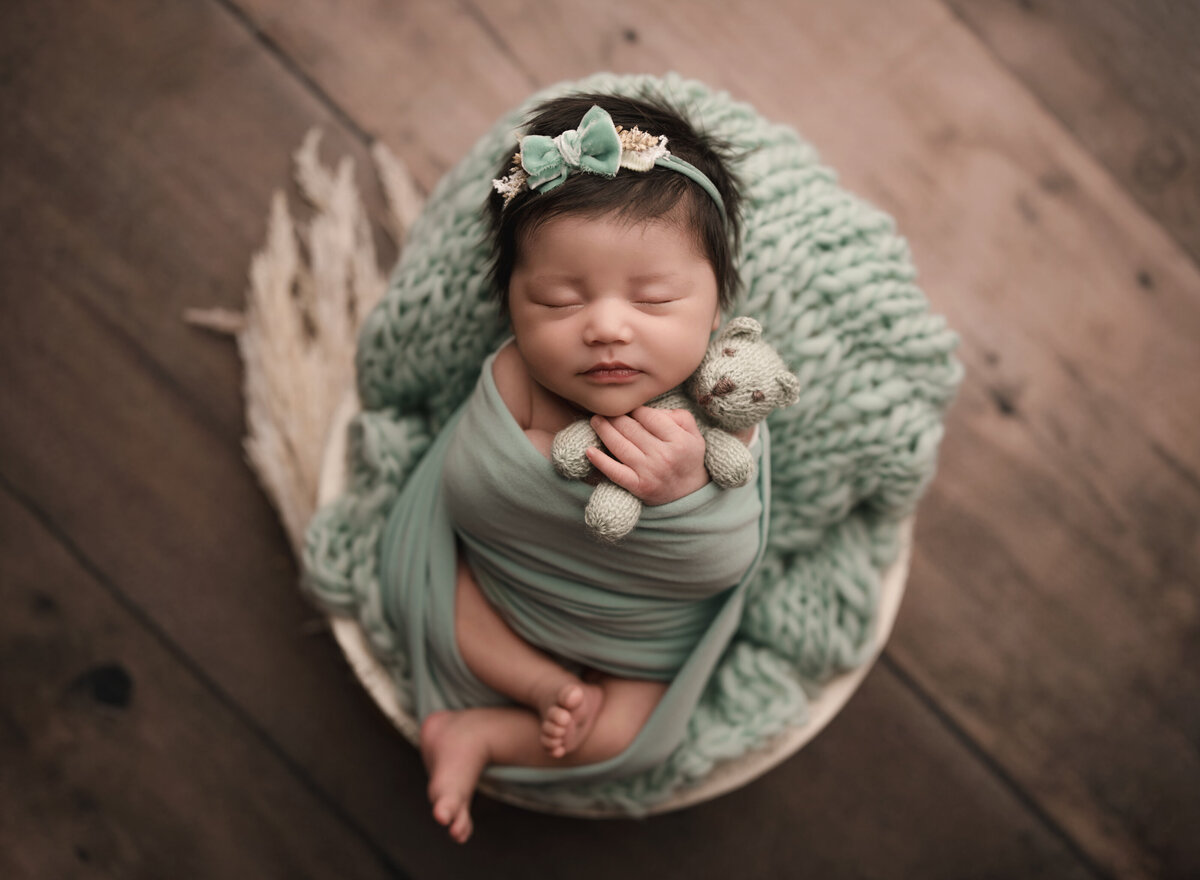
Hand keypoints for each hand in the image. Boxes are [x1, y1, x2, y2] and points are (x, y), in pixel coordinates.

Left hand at [585, 407, 707, 505]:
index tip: (629, 409)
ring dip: (603, 430)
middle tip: (605, 410)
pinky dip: (600, 461)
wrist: (689, 493)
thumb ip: (678, 416)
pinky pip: (615, 472)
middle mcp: (663, 456)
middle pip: (630, 428)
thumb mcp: (694, 433)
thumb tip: (651, 410)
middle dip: (615, 417)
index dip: (634, 409)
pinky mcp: (637, 486)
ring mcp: (648, 472)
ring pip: (619, 445)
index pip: (648, 416)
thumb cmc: (687, 457)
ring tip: (595, 421)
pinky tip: (589, 451)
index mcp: (678, 440)